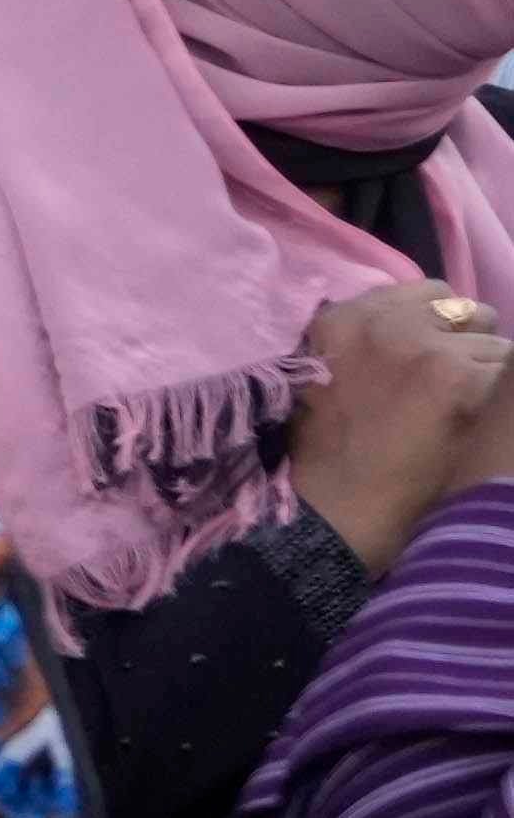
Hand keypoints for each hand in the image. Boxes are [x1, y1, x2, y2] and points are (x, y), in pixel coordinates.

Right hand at [293, 281, 513, 567]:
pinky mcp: (458, 375)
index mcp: (338, 322)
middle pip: (461, 307)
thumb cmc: (321, 466)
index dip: (430, 330)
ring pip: (492, 340)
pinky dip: (493, 400)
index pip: (421, 294)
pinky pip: (505, 369)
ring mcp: (423, 345)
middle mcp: (382, 320)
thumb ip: (364, 348)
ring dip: (480, 374)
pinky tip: (464, 428)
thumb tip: (422, 328)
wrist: (329, 522)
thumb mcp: (322, 386)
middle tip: (438, 392)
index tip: (419, 369)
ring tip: (450, 415)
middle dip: (460, 342)